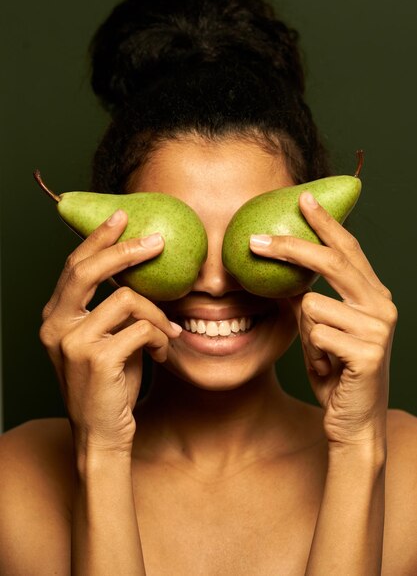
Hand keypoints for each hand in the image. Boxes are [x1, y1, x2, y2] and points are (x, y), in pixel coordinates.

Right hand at [39, 209, 181, 454]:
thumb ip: (112, 308)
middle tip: (157, 241)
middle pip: (87, 270)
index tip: (122, 215)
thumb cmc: (109, 384)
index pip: (73, 266)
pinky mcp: (96, 360)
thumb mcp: (106, 339)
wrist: (102, 435)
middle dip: (125, 250)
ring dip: (158, 314)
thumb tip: (140, 272)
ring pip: (127, 299)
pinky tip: (163, 352)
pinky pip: (142, 329)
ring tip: (169, 332)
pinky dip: (161, 337)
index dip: (97, 238)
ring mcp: (72, 343)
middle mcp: (55, 326)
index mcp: (55, 318)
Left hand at [250, 192, 397, 449]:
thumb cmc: (336, 371)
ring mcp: (378, 328)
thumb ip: (311, 300)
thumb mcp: (321, 330)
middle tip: (255, 241)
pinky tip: (329, 369)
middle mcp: (382, 306)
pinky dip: (313, 353)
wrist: (354, 421)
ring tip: (322, 353)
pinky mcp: (368, 352)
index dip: (325, 223)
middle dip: (291, 248)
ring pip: (314, 306)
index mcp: (374, 296)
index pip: (347, 249)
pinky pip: (316, 334)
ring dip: (307, 333)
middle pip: (331, 262)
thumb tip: (284, 275)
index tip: (304, 198)